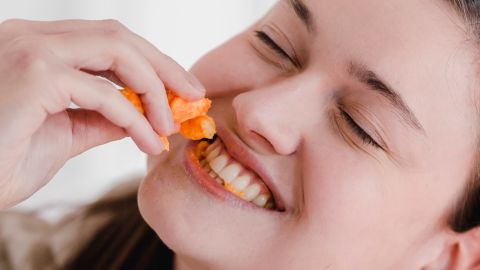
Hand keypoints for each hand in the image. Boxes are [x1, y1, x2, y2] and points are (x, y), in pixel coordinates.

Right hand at [0, 19, 204, 207]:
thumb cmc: (1, 160)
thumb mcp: (65, 134)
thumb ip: (103, 118)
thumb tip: (142, 116)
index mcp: (36, 47)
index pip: (107, 40)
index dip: (150, 62)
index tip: (181, 88)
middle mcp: (31, 37)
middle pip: (119, 36)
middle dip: (163, 66)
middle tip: (193, 96)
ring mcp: (30, 51)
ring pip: (118, 51)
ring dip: (154, 89)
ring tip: (170, 124)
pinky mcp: (34, 75)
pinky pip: (105, 93)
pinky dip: (135, 118)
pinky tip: (148, 141)